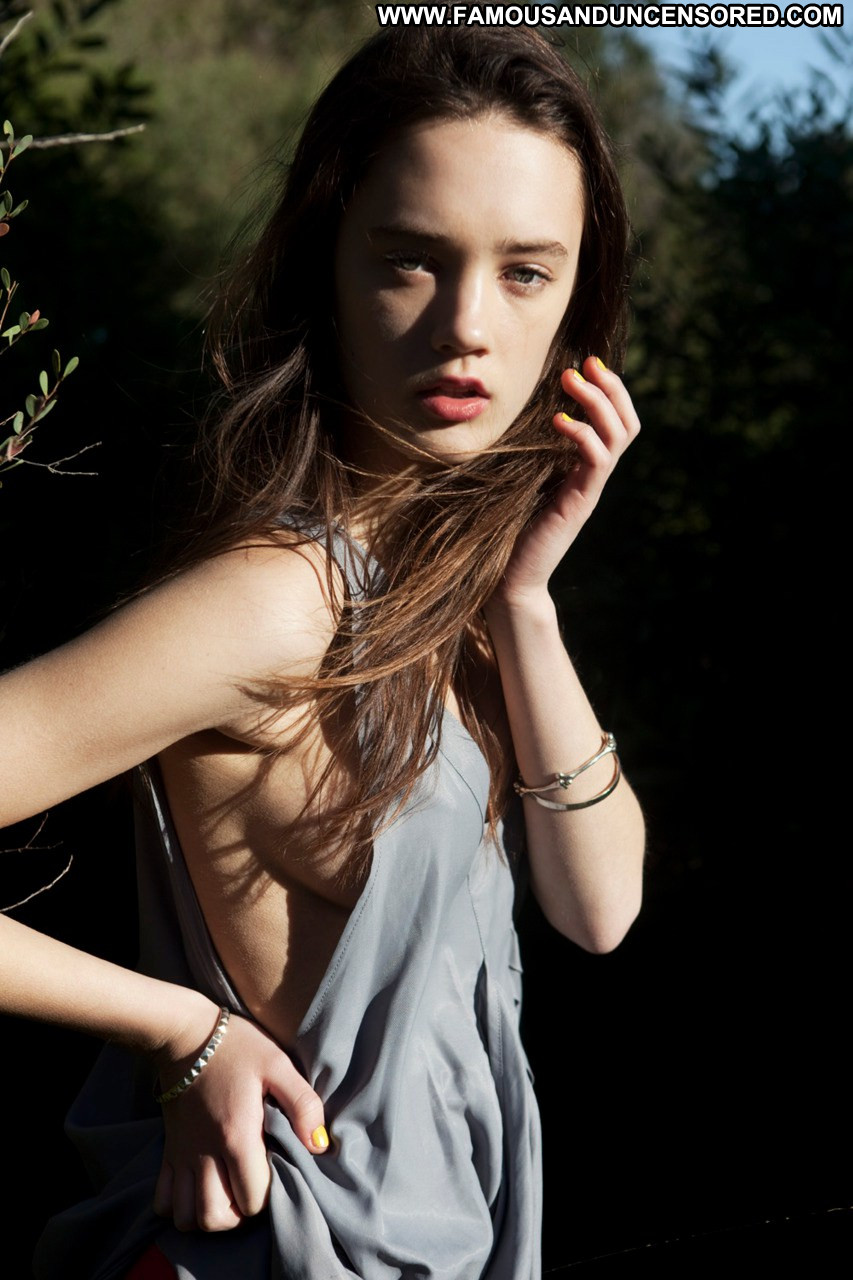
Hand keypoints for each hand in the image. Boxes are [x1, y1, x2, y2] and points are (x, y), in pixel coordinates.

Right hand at [152, 1003, 327, 1231]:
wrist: (185, 1033)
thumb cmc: (237, 1046)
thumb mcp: (278, 1064)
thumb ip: (303, 1104)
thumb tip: (320, 1145)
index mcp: (236, 1136)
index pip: (252, 1199)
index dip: (269, 1198)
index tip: (276, 1175)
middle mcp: (205, 1153)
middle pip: (216, 1218)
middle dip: (239, 1217)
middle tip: (253, 1193)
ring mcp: (183, 1154)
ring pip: (186, 1216)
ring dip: (209, 1216)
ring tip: (228, 1196)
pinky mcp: (169, 1150)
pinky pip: (163, 1200)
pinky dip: (179, 1207)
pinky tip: (199, 1190)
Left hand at [492, 356, 640, 607]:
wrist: (507, 578)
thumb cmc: (505, 527)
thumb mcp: (519, 476)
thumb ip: (527, 448)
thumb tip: (512, 408)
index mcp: (583, 467)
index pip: (615, 421)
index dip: (608, 390)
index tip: (585, 363)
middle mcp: (593, 476)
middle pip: (627, 424)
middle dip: (611, 388)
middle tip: (586, 363)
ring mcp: (589, 490)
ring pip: (617, 438)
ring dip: (598, 403)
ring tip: (572, 381)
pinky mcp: (579, 504)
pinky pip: (596, 462)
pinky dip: (583, 435)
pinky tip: (559, 421)